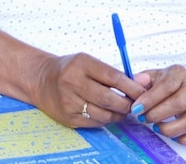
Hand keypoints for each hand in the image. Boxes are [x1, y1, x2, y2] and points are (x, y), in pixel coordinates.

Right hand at [31, 52, 146, 128]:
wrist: (41, 80)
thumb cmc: (71, 69)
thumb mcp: (90, 63)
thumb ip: (115, 73)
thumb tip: (144, 82)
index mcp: (82, 64)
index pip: (113, 77)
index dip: (131, 87)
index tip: (143, 92)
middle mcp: (73, 82)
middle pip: (108, 98)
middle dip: (127, 104)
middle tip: (135, 104)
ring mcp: (69, 101)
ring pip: (103, 114)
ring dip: (118, 115)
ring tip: (123, 110)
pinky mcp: (68, 117)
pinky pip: (94, 122)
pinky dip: (106, 120)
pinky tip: (109, 114)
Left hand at [130, 65, 185, 145]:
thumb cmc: (168, 83)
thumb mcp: (154, 75)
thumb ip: (143, 79)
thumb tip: (135, 82)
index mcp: (179, 74)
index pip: (167, 86)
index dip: (150, 99)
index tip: (136, 109)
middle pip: (179, 104)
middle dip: (157, 114)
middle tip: (144, 118)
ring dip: (170, 129)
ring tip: (157, 128)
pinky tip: (173, 137)